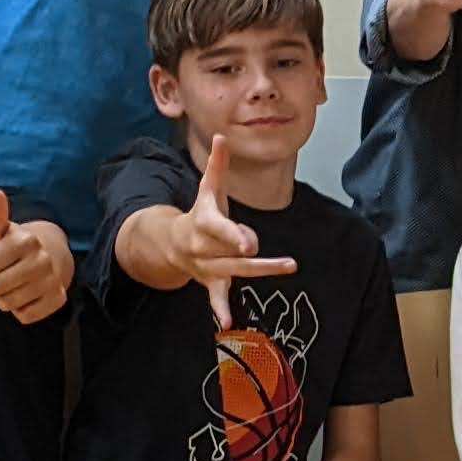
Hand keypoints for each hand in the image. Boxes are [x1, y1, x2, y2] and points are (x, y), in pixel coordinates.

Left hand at [0, 191, 72, 322]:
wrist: (50, 257)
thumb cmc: (13, 246)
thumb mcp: (0, 231)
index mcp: (27, 240)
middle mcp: (43, 259)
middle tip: (3, 274)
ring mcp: (52, 280)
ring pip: (8, 303)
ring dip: (5, 298)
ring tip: (14, 284)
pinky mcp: (58, 298)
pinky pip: (25, 316)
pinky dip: (20, 310)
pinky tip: (26, 296)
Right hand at [168, 145, 297, 325]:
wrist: (172, 244)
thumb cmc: (200, 214)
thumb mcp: (208, 190)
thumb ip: (217, 165)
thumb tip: (222, 136)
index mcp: (204, 224)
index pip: (219, 229)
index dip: (233, 235)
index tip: (248, 242)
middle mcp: (204, 248)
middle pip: (230, 252)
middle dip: (246, 252)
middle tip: (265, 251)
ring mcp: (208, 268)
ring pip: (235, 272)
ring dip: (260, 271)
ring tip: (289, 266)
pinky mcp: (212, 282)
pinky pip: (216, 298)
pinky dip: (220, 310)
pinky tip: (225, 324)